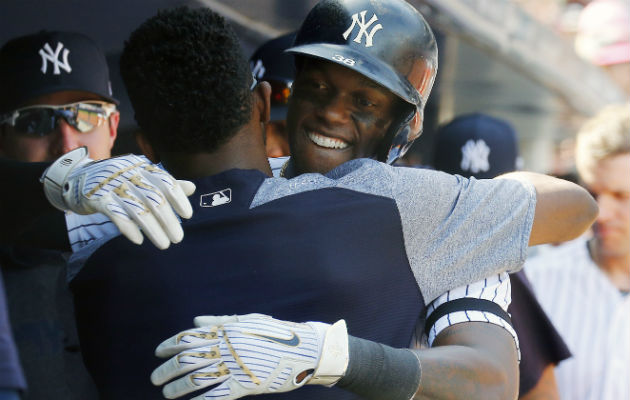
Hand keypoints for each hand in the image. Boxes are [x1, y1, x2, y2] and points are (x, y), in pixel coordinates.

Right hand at [41, 147, 194, 248]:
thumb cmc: (117, 180)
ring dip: (153, 229)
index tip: (188, 215)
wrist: (76, 178)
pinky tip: (139, 240)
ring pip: (137, 209)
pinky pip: (115, 214)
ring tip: (164, 244)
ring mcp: (112, 185)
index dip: (178, 198)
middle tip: (178, 238)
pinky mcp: (96, 198)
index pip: (165, 181)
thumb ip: (165, 183)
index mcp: (142, 167)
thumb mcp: (141, 177)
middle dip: (168, 220)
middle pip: (153, 198)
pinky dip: (128, 228)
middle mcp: (129, 174)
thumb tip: (192, 188)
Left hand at [151, 313, 348, 399]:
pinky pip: (216, 395)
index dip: (170, 345)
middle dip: (167, 369)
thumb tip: (195, 321)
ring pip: (197, 378)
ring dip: (177, 387)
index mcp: (226, 330)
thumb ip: (220, 322)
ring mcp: (235, 366)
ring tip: (167, 393)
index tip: (158, 352)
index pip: (189, 337)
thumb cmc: (276, 333)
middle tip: (155, 378)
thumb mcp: (249, 321)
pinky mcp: (245, 385)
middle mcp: (227, 347)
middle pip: (188, 358)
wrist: (305, 349)